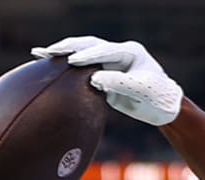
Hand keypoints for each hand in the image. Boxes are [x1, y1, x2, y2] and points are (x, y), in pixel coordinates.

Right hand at [31, 36, 181, 125]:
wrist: (164, 109)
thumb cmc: (158, 97)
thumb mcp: (141, 90)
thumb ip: (119, 83)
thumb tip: (94, 79)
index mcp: (130, 52)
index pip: (105, 51)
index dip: (89, 56)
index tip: (73, 61)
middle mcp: (117, 54)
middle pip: (89, 45)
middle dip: (69, 48)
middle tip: (50, 52)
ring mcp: (108, 64)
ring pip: (82, 54)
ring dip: (62, 54)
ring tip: (40, 54)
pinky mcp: (102, 77)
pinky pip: (80, 71)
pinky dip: (64, 68)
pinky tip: (45, 64)